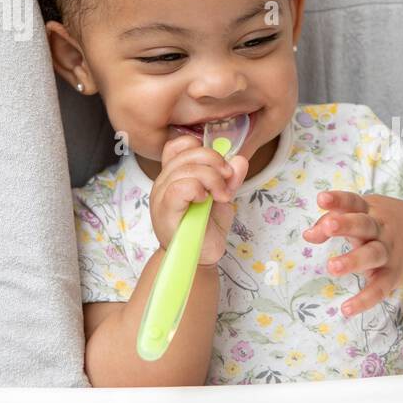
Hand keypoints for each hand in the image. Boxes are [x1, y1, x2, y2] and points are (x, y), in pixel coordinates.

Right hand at [149, 133, 249, 265]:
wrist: (199, 258)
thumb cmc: (206, 228)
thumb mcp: (223, 197)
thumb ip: (230, 178)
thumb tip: (240, 159)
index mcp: (175, 174)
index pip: (180, 145)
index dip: (202, 148)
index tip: (221, 166)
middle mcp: (164, 181)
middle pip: (188, 152)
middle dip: (215, 162)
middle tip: (228, 181)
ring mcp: (162, 195)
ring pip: (186, 168)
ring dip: (212, 179)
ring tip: (221, 196)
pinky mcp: (165, 211)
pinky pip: (179, 187)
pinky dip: (198, 189)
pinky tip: (205, 200)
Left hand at [302, 190, 402, 316]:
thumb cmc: (384, 222)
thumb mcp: (364, 213)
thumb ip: (334, 220)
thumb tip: (307, 235)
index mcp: (370, 210)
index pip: (352, 202)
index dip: (337, 200)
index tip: (321, 199)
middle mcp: (380, 229)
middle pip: (363, 225)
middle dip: (346, 225)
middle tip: (329, 226)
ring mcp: (388, 252)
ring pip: (372, 255)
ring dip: (353, 260)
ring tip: (332, 267)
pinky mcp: (394, 275)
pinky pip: (379, 288)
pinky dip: (365, 299)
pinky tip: (346, 309)